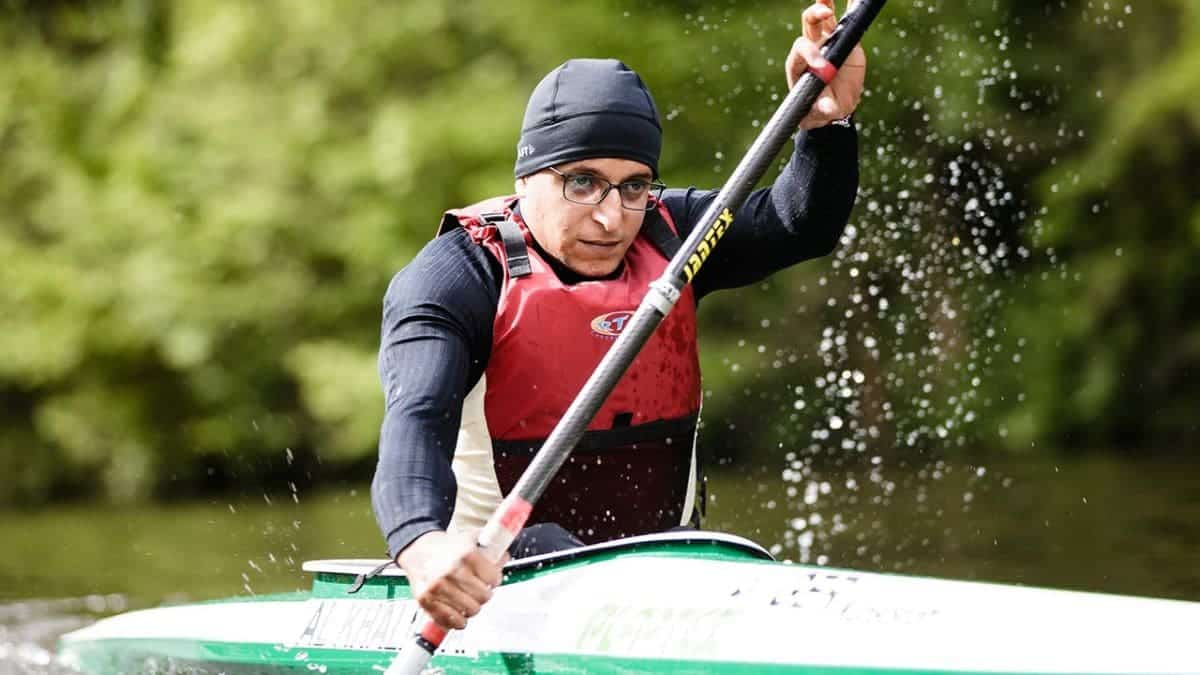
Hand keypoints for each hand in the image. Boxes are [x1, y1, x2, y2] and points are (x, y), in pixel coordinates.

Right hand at [396, 529, 507, 629]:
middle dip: (485, 594)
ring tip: (469, 600)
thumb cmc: (446, 547)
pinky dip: (457, 621)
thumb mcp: (471, 540)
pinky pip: (450, 621)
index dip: (495, 579)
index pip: (493, 578)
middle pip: (484, 596)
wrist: (418, 549)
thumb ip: (491, 550)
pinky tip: (458, 612)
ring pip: (470, 611)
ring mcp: (438, 587)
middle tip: (480, 590)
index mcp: (466, 554)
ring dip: (473, 607)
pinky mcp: (426, 600)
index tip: (492, 579)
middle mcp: (451, 571)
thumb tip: (504, 558)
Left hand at [786, 0, 867, 129]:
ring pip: (824, 17)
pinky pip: (847, 21)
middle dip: (814, 16)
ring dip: (826, 3)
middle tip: (825, 14)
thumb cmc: (818, 110)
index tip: (822, 65)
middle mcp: (811, 47)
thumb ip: (822, 109)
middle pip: (808, 24)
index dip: (809, 53)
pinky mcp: (844, 40)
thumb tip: (828, 108)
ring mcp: (827, 41)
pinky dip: (852, 7)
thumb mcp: (818, 113)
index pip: (800, 50)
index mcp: (799, 64)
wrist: (833, 106)